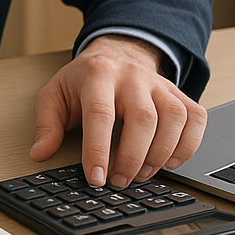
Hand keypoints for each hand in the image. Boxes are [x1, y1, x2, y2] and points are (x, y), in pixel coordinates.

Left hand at [30, 35, 206, 187]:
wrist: (116, 53)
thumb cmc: (84, 80)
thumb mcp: (55, 94)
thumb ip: (46, 123)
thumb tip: (40, 152)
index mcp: (97, 75)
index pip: (100, 114)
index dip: (98, 149)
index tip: (96, 178)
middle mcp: (132, 77)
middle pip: (142, 118)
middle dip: (132, 157)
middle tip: (119, 181)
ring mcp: (159, 84)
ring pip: (173, 118)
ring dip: (160, 154)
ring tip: (141, 174)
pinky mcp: (179, 93)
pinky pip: (195, 117)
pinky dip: (189, 144)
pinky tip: (172, 161)